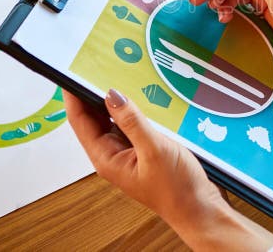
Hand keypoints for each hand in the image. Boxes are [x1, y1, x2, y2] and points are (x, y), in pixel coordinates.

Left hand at [63, 89, 272, 249]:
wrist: (200, 208)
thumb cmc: (177, 189)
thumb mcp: (154, 149)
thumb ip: (132, 121)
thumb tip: (111, 95)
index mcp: (106, 158)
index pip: (80, 121)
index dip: (73, 95)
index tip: (72, 70)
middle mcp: (113, 155)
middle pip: (94, 119)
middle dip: (92, 94)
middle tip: (98, 65)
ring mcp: (129, 153)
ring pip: (114, 120)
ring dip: (115, 101)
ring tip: (118, 75)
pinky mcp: (144, 151)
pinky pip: (132, 125)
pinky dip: (133, 110)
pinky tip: (141, 97)